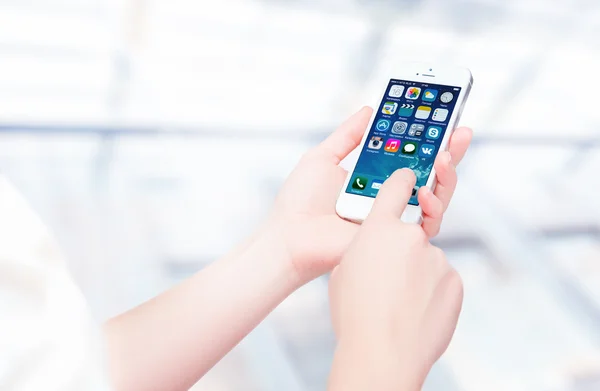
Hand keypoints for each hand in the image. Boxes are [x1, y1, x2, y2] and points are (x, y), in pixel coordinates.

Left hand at [268, 106, 471, 282]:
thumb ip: (349, 135)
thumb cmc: (299, 201)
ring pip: (437, 197)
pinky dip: (433, 205)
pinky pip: (427, 224)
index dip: (430, 137)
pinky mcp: (396, 238)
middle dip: (451, 151)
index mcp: (375, 177)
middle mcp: (389, 197)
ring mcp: (395, 217)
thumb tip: (370, 109)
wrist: (289, 237)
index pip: (410, 154)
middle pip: (431, 173)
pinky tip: (426, 188)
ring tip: (446, 154)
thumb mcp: (323, 157)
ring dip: (448, 174)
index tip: (444, 115)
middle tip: (460, 130)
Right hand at [327, 169, 463, 390]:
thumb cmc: (354, 315)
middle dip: (403, 244)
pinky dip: (431, 291)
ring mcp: (437, 259)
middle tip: (392, 269)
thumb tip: (376, 249)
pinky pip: (441, 279)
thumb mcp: (343, 271)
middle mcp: (411, 236)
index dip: (403, 178)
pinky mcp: (454, 281)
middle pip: (412, 230)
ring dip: (416, 274)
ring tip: (397, 304)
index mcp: (378, 229)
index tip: (409, 176)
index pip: (397, 185)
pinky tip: (414, 311)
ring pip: (427, 259)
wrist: (382, 354)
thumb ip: (363, 249)